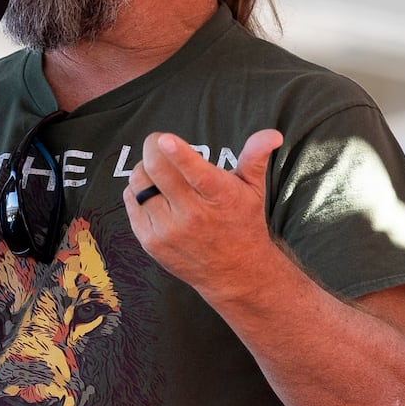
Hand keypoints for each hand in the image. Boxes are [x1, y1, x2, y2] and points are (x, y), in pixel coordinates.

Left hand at [122, 129, 282, 297]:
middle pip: (157, 171)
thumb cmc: (243, 222)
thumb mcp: (254, 189)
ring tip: (159, 172)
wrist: (234, 272)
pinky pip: (131, 201)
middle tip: (159, 143)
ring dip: (144, 169)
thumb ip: (256, 157)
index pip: (196, 173)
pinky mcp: (150, 241)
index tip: (165, 139)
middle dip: (152, 148)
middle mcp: (193, 215)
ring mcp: (168, 230)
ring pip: (139, 182)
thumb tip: (273, 134)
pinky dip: (137, 190)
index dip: (178, 154)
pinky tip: (153, 193)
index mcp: (219, 197)